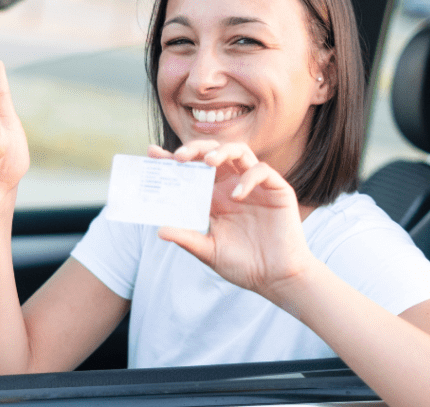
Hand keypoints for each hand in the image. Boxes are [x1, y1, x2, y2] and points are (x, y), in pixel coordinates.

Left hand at [149, 141, 316, 296]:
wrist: (277, 279)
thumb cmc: (244, 266)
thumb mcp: (209, 252)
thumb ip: (188, 238)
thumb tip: (159, 230)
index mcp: (215, 198)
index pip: (192, 171)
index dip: (173, 159)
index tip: (152, 153)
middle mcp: (233, 186)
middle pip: (213, 153)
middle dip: (195, 149)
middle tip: (179, 157)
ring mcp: (255, 186)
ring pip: (239, 151)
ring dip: (222, 151)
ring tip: (209, 162)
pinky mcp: (276, 190)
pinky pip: (262, 171)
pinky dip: (248, 178)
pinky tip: (237, 195)